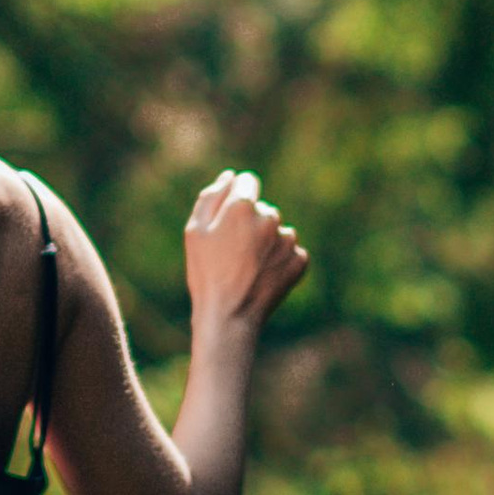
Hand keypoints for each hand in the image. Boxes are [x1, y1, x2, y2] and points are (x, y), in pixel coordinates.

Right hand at [184, 169, 307, 331]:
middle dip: (250, 224)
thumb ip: (211, 197)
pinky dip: (278, 261)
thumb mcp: (195, 232)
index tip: (228, 220)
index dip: (235, 200)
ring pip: (276, 231)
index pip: (247, 182)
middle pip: (262, 209)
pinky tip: (262, 276)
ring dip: (266, 243)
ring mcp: (287, 239)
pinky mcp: (299, 259)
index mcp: (243, 206)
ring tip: (248, 268)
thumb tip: (230, 177)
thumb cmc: (206, 273)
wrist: (229, 317)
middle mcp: (270, 217)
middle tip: (232, 253)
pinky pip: (289, 252)